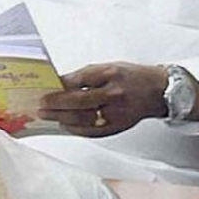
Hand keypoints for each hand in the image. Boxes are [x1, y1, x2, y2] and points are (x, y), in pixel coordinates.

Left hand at [38, 62, 168, 136]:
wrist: (156, 91)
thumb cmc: (130, 77)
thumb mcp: (108, 67)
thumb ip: (84, 76)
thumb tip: (59, 84)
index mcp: (111, 74)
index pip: (79, 81)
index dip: (59, 87)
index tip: (45, 90)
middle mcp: (114, 94)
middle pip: (79, 102)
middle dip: (56, 105)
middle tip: (42, 107)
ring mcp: (116, 113)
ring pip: (84, 120)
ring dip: (62, 119)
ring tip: (49, 116)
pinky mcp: (117, 127)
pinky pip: (92, 132)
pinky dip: (76, 129)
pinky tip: (65, 125)